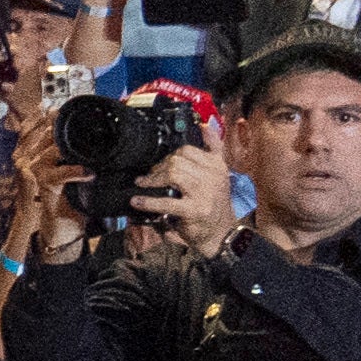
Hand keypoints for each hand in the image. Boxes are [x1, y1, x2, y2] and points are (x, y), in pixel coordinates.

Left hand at [132, 129, 236, 243]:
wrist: (222, 234)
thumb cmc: (213, 203)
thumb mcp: (217, 173)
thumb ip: (213, 149)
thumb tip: (207, 125)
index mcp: (217, 166)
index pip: (187, 150)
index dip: (168, 156)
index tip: (159, 165)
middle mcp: (214, 176)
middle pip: (177, 160)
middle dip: (158, 168)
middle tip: (148, 177)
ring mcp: (205, 193)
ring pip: (173, 174)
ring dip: (152, 180)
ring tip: (143, 185)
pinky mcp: (196, 210)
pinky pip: (167, 201)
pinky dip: (149, 201)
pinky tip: (137, 201)